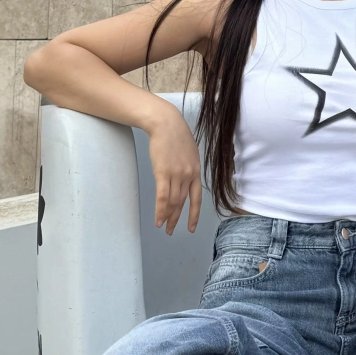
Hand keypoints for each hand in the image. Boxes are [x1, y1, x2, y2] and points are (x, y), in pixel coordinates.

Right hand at [147, 110, 202, 234]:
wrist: (165, 123)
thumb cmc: (175, 135)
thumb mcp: (188, 152)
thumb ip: (187, 167)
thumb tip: (183, 179)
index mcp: (195, 171)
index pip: (197, 198)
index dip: (194, 214)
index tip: (191, 227)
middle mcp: (188, 175)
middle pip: (182, 203)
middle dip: (177, 219)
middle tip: (171, 231)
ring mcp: (177, 175)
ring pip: (173, 202)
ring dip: (168, 217)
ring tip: (164, 227)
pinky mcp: (163, 173)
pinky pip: (163, 197)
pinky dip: (160, 211)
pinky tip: (158, 220)